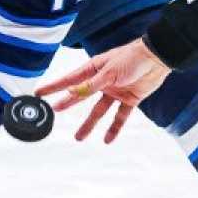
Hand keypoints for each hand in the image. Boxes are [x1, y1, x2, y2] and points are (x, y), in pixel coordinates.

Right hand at [36, 38, 170, 143]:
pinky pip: (120, 116)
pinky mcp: (129, 99)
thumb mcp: (109, 72)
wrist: (159, 58)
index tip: (39, 93)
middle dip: (68, 104)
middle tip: (54, 113)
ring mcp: (116, 90)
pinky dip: (114, 128)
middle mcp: (103, 80)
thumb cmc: (132, 57)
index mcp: (94, 68)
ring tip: (79, 138)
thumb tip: (71, 94)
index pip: (69, 80)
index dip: (54, 87)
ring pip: (99, 110)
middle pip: (82, 96)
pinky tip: (107, 139)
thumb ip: (91, 85)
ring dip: (90, 124)